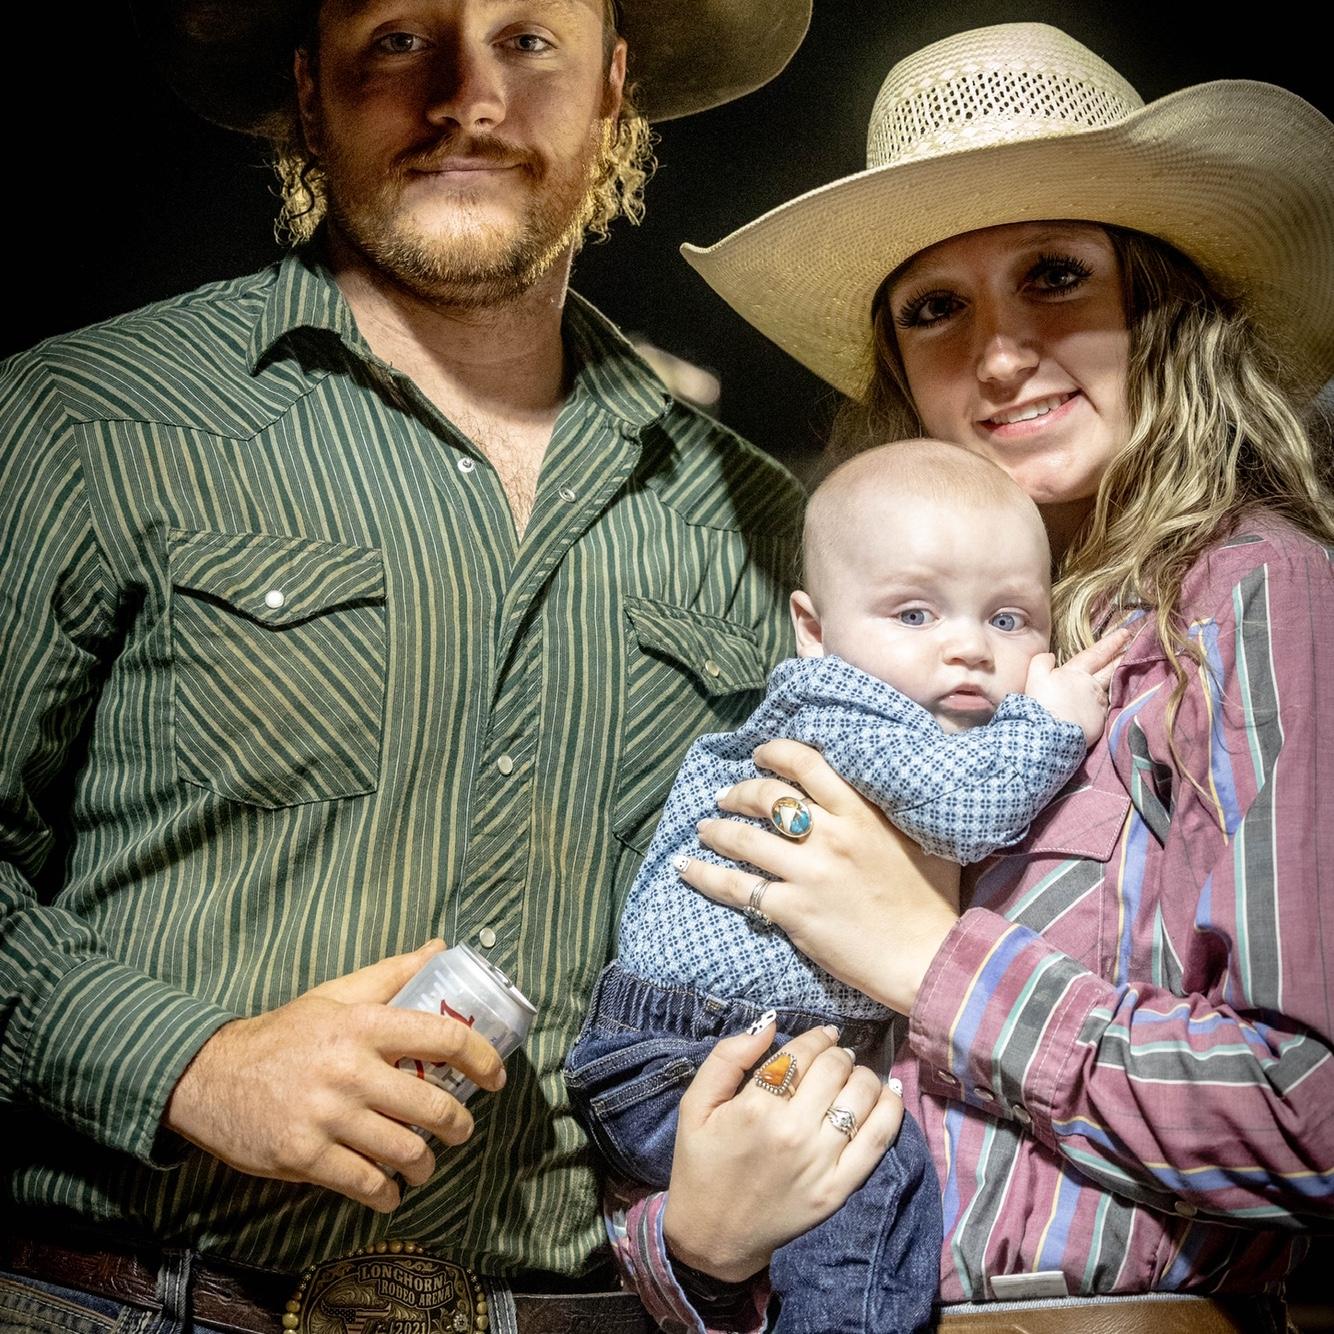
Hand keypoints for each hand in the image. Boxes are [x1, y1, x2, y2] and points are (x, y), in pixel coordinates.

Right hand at [164, 940, 505, 1211]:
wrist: (209, 1075)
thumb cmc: (284, 1034)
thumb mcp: (337, 994)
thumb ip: (392, 974)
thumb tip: (440, 948)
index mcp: (363, 1024)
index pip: (443, 1038)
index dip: (481, 1060)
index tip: (495, 1078)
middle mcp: (350, 1069)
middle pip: (433, 1107)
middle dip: (459, 1126)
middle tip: (461, 1130)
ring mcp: (327, 1116)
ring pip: (405, 1151)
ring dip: (426, 1165)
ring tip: (425, 1164)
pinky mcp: (304, 1156)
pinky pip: (365, 1183)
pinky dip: (387, 1194)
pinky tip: (390, 1190)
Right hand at [663, 1019, 903, 1282]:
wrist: (712, 1238)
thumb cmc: (700, 1165)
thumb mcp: (696, 1105)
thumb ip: (728, 1057)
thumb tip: (771, 1024)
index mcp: (756, 1108)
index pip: (804, 1053)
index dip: (818, 1036)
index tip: (823, 1035)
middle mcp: (793, 1132)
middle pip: (836, 1069)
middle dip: (839, 1053)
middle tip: (834, 1057)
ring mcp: (821, 1163)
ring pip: (862, 1097)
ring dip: (863, 1076)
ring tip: (854, 1076)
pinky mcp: (839, 1189)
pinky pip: (880, 1139)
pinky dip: (891, 1110)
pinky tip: (887, 1095)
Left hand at [683, 739, 959, 1014]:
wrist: (928, 958)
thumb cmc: (932, 900)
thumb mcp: (921, 838)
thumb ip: (889, 810)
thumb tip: (876, 786)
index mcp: (861, 812)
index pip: (807, 764)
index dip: (775, 753)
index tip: (760, 754)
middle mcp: (830, 835)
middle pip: (767, 797)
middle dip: (738, 791)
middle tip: (724, 796)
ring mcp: (808, 873)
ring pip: (744, 838)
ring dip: (716, 829)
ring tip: (704, 827)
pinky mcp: (792, 910)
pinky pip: (735, 887)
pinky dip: (705, 875)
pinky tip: (686, 867)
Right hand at [1025, 624, 1131, 746]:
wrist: (1051, 734)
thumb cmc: (1042, 704)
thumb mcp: (1035, 677)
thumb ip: (1042, 662)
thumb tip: (1050, 656)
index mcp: (1077, 672)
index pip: (1097, 653)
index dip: (1112, 642)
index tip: (1125, 633)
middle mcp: (1093, 686)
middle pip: (1111, 668)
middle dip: (1122, 656)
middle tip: (1133, 646)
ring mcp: (1099, 704)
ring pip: (1108, 688)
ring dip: (1114, 680)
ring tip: (1119, 675)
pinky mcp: (1100, 721)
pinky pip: (1103, 708)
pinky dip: (1103, 704)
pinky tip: (1101, 704)